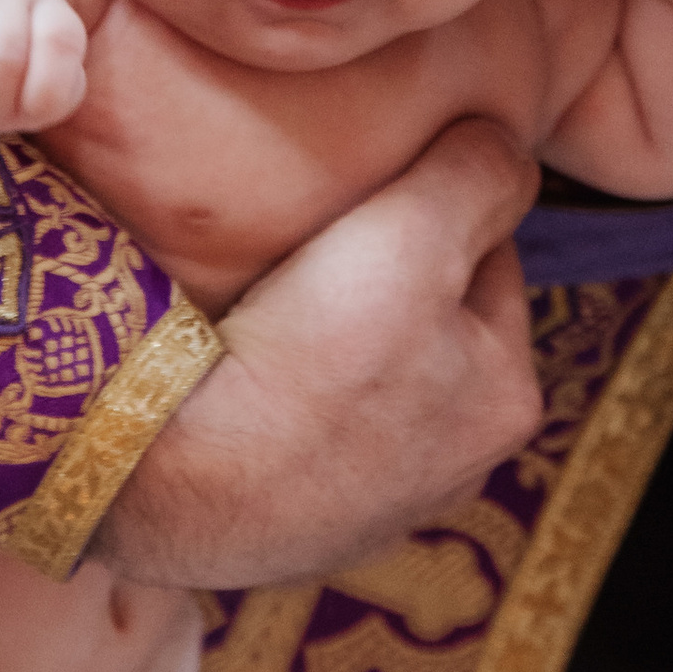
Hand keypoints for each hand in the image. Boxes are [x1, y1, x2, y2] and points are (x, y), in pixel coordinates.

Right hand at [97, 117, 543, 588]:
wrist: (164, 478)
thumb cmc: (306, 357)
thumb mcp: (413, 236)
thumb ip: (477, 175)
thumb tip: (504, 143)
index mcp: (508, 400)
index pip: (490, 262)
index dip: (436, 211)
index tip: (373, 195)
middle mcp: (455, 469)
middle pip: (429, 327)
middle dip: (388, 284)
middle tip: (318, 245)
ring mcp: (370, 508)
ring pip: (363, 383)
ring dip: (330, 343)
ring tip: (271, 304)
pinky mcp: (292, 528)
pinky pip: (299, 435)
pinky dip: (280, 402)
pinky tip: (239, 374)